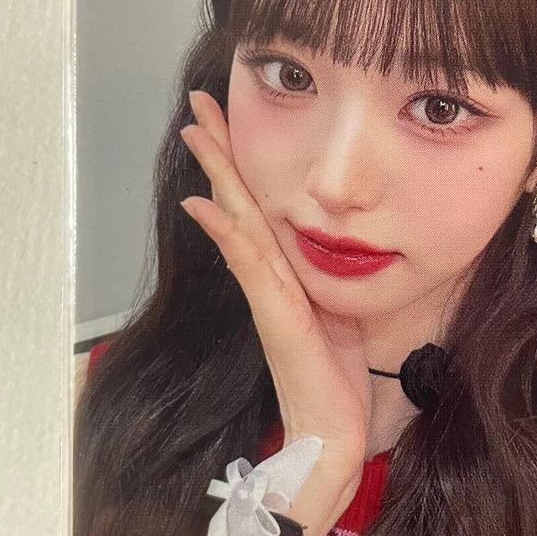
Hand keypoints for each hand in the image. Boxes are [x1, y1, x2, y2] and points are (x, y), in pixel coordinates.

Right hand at [178, 90, 370, 486]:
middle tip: (200, 103)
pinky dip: (226, 233)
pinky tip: (205, 203)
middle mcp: (268, 277)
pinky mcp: (277, 316)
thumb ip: (321, 276)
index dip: (241, 162)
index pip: (258, 205)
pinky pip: (249, 266)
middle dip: (222, 151)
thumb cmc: (334, 377)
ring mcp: (268, 294)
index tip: (228, 117)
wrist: (333, 432)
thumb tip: (328, 241)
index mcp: (284, 272)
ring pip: (239, 222)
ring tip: (200, 132)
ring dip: (220, 176)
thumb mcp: (336, 312)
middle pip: (239, 202)